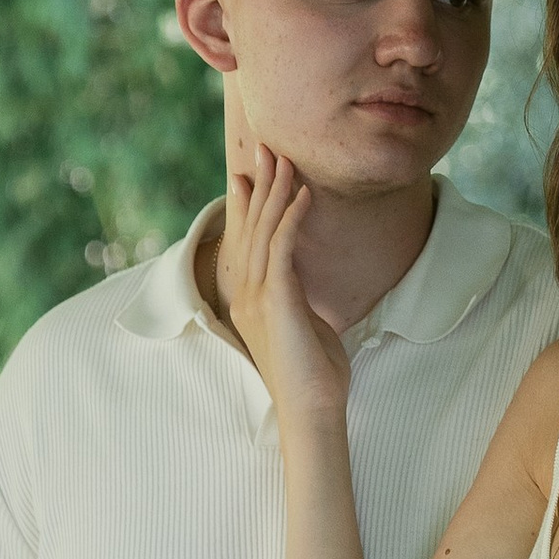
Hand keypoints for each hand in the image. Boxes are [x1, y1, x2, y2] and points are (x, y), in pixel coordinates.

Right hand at [222, 140, 348, 417]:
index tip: (251, 173)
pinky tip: (303, 194)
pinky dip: (292, 218)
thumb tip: (300, 282)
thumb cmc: (313, 376)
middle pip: (250, 227)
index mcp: (248, 300)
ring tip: (286, 159)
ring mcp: (257, 297)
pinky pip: (283, 248)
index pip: (245, 240)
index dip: (248, 204)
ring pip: (264, 231)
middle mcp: (245, 294)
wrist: (311, 411)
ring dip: (276, 192)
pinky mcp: (277, 301)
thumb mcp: (302, 326)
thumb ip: (295, 299)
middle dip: (259, 184)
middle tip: (266, 148)